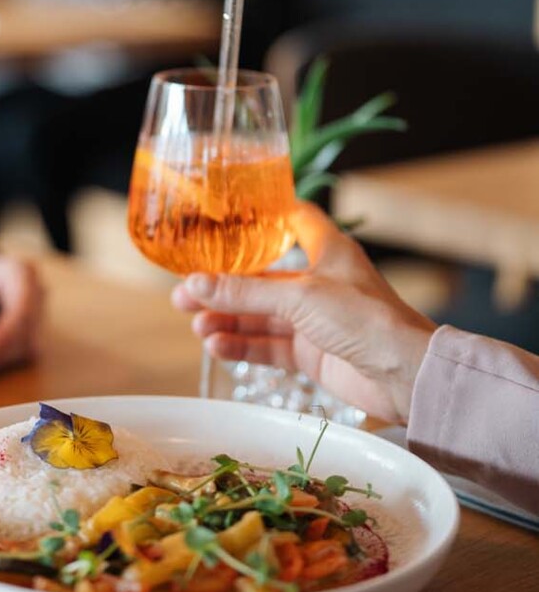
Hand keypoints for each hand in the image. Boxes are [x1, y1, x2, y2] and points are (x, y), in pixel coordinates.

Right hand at [171, 203, 435, 422]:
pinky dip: (242, 346)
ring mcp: (314, 319)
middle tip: (184, 293)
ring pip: (260, 315)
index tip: (223, 217)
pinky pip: (269, 346)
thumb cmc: (364, 319)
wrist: (406, 376)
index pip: (292, 218)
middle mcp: (318, 281)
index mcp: (325, 250)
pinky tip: (216, 347)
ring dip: (227, 319)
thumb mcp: (298, 297)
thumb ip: (244, 293)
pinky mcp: (312, 352)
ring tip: (196, 325)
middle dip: (223, 286)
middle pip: (261, 277)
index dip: (261, 215)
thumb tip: (193, 285)